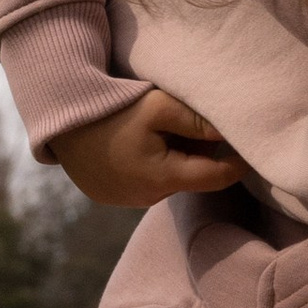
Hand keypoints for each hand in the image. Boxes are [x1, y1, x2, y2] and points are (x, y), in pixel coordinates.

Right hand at [51, 89, 245, 207]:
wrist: (59, 118)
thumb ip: (199, 122)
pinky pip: (143, 182)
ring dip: (175, 159)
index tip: (248, 144)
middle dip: (202, 155)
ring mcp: (125, 200)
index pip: (218, 178)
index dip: (237, 161)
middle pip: (192, 177)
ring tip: (165, 129)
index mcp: (165, 179)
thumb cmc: (113, 109)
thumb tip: (233, 135)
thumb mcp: (160, 107)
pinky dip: (151, 164)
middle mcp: (148, 198)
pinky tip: (140, 140)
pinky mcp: (108, 195)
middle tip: (203, 124)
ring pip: (168, 180)